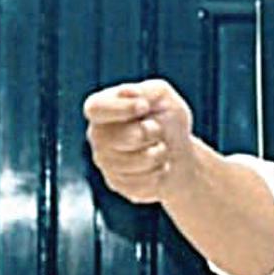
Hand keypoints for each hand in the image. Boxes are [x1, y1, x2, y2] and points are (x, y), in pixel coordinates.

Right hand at [83, 79, 195, 203]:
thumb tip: (127, 93)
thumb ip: (144, 91)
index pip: (96, 108)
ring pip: (132, 163)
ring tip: (160, 148)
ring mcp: (105, 162)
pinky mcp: (116, 184)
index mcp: (102, 109)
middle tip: (158, 129)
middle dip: (148, 133)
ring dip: (157, 154)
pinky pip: (139, 182)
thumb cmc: (166, 119)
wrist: (178, 152)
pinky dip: (157, 173)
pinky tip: (158, 166)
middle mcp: (97, 136)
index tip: (144, 107)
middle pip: (118, 137)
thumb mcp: (161, 96)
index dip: (121, 108)